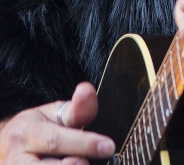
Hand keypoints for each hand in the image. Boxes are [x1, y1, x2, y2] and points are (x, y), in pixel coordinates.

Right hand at [0, 82, 114, 163]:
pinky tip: (72, 164)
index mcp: (28, 133)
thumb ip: (75, 109)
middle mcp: (18, 158)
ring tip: (79, 162)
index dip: (85, 144)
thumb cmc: (37, 129)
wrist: (6, 147)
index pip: (56, 140)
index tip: (108, 146)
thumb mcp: (53, 115)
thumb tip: (87, 90)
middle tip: (87, 161)